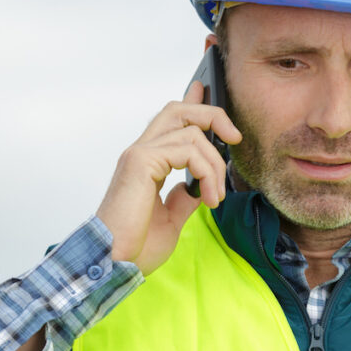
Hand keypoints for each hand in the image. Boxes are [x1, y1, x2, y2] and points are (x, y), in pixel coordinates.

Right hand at [96, 80, 241, 275]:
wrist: (115, 263)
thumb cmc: (135, 247)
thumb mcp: (170, 219)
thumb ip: (183, 199)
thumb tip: (197, 188)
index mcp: (146, 163)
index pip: (169, 121)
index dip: (190, 101)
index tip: (202, 87)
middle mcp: (140, 152)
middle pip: (178, 110)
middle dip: (213, 115)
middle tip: (234, 138)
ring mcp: (139, 155)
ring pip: (192, 132)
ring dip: (215, 166)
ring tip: (215, 197)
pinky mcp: (140, 162)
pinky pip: (187, 150)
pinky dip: (207, 173)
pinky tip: (208, 198)